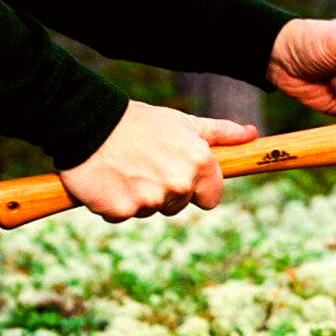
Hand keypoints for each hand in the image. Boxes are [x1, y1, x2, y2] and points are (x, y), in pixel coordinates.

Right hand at [59, 100, 256, 222]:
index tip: (180, 176)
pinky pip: (122, 216)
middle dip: (164, 191)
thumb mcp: (182, 122)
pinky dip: (113, 202)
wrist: (83, 119)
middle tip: (143, 164)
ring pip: (150, 211)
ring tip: (124, 168)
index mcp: (198, 163)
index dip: (197, 189)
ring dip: (138, 197)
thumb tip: (252, 134)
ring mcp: (149, 200)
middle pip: (179, 206)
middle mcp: (178, 184)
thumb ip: (220, 133)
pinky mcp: (120, 211)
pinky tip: (106, 179)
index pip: (211, 198)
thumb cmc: (139, 121)